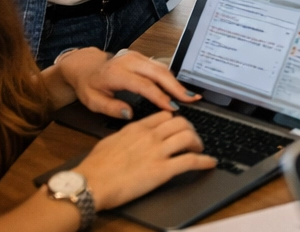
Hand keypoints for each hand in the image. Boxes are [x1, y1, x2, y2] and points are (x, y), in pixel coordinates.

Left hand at [57, 49, 201, 119]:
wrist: (86, 67)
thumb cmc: (90, 86)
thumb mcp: (93, 101)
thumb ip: (111, 108)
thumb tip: (130, 113)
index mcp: (117, 73)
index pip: (144, 85)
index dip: (160, 96)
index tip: (172, 108)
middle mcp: (129, 61)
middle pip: (159, 72)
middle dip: (176, 87)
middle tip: (190, 99)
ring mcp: (137, 56)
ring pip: (162, 68)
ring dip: (177, 82)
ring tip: (190, 95)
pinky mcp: (142, 56)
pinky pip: (160, 66)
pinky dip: (172, 77)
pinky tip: (179, 88)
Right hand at [74, 110, 216, 210]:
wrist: (89, 184)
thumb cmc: (94, 168)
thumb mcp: (110, 142)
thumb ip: (126, 135)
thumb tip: (132, 136)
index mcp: (137, 128)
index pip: (165, 116)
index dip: (176, 120)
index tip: (180, 126)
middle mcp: (150, 136)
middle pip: (181, 123)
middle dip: (191, 130)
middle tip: (192, 138)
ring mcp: (157, 152)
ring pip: (189, 137)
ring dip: (199, 143)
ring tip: (200, 150)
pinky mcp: (162, 170)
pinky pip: (191, 161)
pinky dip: (205, 161)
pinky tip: (210, 163)